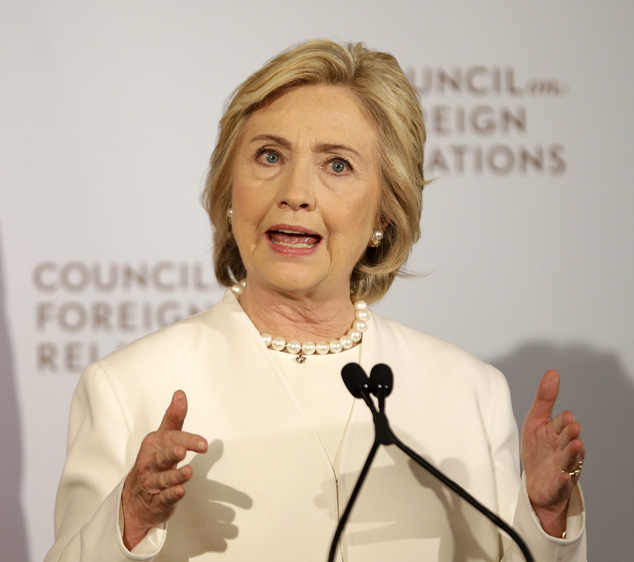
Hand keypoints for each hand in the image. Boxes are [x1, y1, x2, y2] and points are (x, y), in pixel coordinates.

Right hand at [121, 390, 207, 549]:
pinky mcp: (157, 501)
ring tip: (187, 472)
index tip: (204, 443)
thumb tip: (180, 394)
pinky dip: (171, 495)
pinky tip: (180, 491)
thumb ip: (174, 418)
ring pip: (163, 479)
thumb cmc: (154, 462)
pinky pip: (163, 497)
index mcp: (154, 444)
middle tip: (182, 451)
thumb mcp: (162, 438)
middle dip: (172, 453)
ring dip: (175, 476)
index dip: (188, 440)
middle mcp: (151, 463)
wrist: (135, 499)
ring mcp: (152, 482)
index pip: (171, 439)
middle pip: (163, 457)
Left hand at [521, 370, 584, 536]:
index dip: (563, 420)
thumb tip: (553, 372)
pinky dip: (562, 480)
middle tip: (574, 428)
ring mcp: (563, 467)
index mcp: (558, 433)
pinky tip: (562, 476)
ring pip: (569, 459)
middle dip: (571, 434)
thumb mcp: (536, 421)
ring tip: (576, 446)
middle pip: (569, 440)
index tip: (567, 416)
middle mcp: (564, 449)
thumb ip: (545, 399)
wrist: (536, 480)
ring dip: (572, 453)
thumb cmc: (538, 447)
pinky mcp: (558, 484)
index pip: (562, 424)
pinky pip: (561, 483)